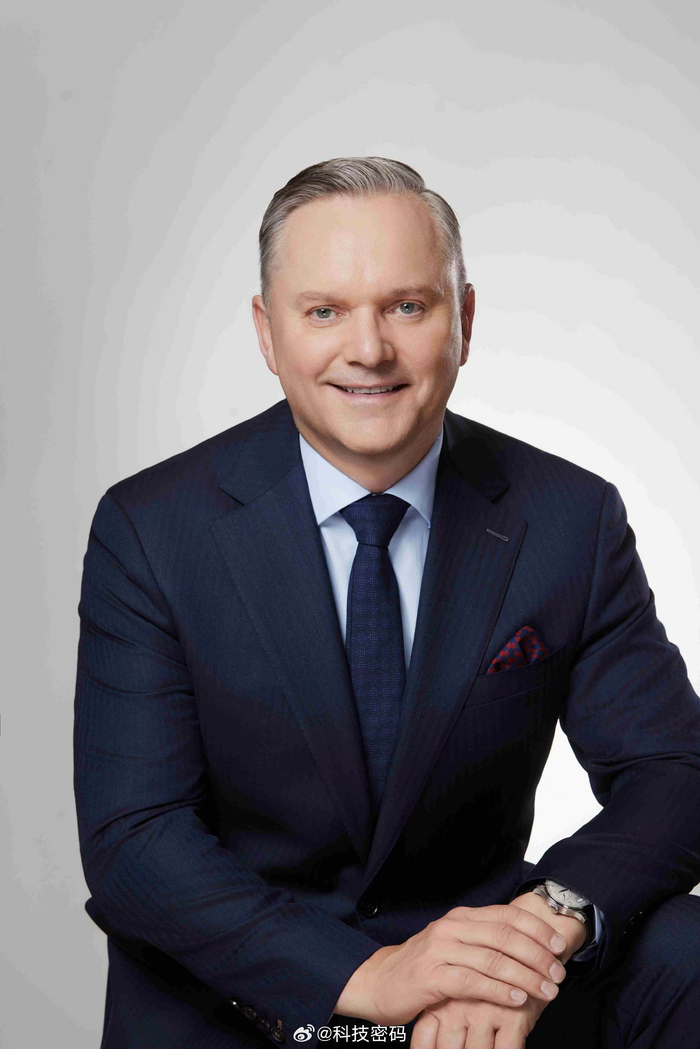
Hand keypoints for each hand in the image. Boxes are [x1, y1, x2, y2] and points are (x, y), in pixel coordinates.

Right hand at [408, 893, 587, 1048]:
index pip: (507, 915)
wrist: (378, 982)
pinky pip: (472, 981)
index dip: (537, 929)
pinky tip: (517, 999)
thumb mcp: (455, 946)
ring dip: (526, 975)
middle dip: (538, 954)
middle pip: (505, 935)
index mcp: (461, 917)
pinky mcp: (431, 975)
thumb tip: (529, 948)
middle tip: (558, 973)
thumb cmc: (424, 967)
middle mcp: (451, 927)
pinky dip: (499, 990)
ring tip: (547, 990)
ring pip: (493, 958)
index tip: (560, 945)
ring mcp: (439, 950)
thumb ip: (485, 943)